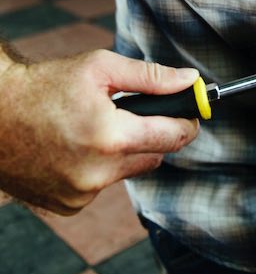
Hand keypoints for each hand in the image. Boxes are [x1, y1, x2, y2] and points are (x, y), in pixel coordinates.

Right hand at [0, 48, 199, 214]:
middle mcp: (97, 173)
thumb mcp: (101, 68)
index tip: (191, 111)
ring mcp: (81, 194)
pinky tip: (79, 147)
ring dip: (126, 150)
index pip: (174, 137)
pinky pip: (104, 184)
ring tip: (100, 126)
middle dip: (154, 133)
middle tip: (137, 112)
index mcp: (111, 137)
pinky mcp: (67, 205)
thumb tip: (189, 80)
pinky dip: (101, 167)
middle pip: (156, 155)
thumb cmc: (46, 86)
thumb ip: (151, 76)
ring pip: (130, 169)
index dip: (188, 122)